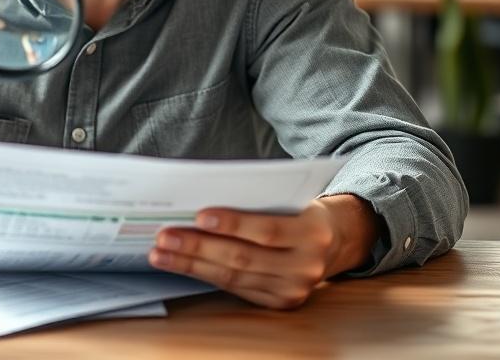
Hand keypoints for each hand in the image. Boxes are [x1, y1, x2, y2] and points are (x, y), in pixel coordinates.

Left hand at [149, 194, 378, 309]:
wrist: (338, 239)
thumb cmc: (302, 208)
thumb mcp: (292, 197)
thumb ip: (258, 200)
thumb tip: (201, 199)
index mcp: (312, 232)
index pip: (267, 230)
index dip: (233, 224)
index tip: (199, 215)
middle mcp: (307, 267)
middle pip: (244, 258)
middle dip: (198, 247)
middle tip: (164, 236)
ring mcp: (294, 290)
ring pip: (234, 277)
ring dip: (192, 265)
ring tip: (161, 253)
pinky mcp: (280, 303)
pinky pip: (236, 289)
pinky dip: (204, 276)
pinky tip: (181, 265)